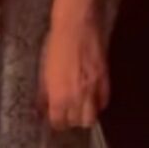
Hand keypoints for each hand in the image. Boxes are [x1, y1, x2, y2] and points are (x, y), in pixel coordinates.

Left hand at [40, 15, 108, 129]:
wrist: (76, 25)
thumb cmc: (54, 45)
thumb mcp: (43, 70)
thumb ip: (44, 92)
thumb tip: (43, 107)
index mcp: (59, 96)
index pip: (59, 122)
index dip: (56, 122)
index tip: (55, 117)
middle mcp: (77, 97)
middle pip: (78, 122)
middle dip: (72, 120)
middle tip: (68, 112)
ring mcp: (93, 88)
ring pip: (93, 116)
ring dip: (86, 114)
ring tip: (81, 107)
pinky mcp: (105, 77)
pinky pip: (105, 100)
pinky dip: (99, 102)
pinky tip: (94, 97)